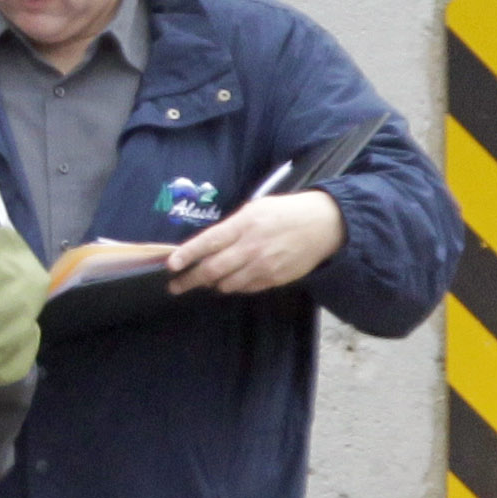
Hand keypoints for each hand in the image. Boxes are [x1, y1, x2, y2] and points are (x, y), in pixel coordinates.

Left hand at [168, 188, 344, 296]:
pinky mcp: (275, 279)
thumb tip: (206, 246)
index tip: (171, 265)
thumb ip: (230, 227)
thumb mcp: (255, 209)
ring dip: (213, 284)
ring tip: (205, 280)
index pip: (208, 242)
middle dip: (189, 280)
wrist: (325, 224)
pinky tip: (233, 279)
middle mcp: (251, 248)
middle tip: (175, 286)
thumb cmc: (285, 212)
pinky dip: (235, 286)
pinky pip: (246, 288)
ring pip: (227, 284)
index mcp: (243, 225)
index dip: (187, 255)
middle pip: (212, 270)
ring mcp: (264, 266)